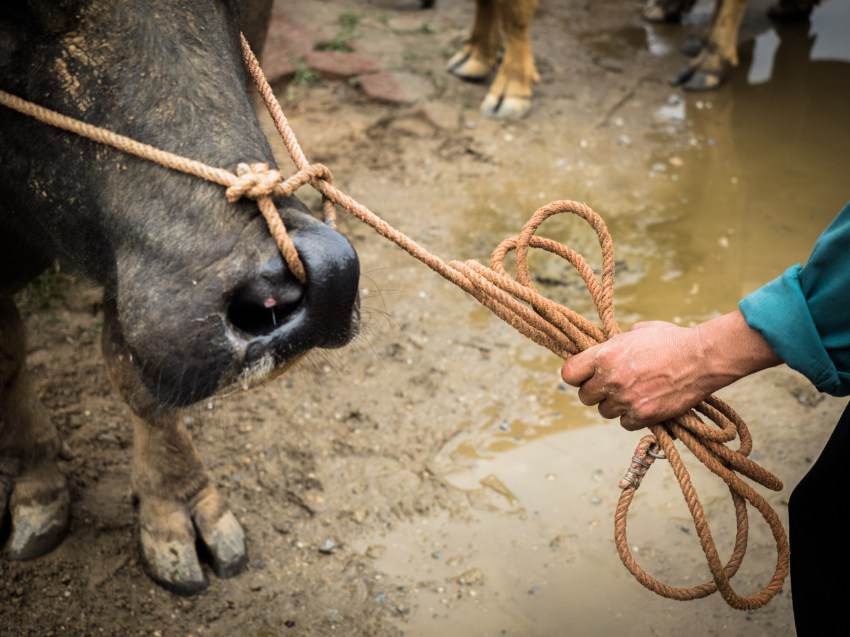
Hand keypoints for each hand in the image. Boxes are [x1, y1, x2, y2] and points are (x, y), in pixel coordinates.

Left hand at [559, 311, 781, 430]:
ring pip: (604, 411)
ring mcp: (626, 399)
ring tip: (632, 392)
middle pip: (585, 396)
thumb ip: (615, 344)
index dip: (575, 375)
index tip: (584, 375)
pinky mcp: (643, 415)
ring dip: (614, 404)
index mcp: (604, 355)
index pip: (568, 374)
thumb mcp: (637, 331)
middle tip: (611, 385)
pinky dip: (632, 416)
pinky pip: (624, 422)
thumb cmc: (671, 340)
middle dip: (596, 391)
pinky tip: (644, 403)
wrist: (702, 358)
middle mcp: (611, 379)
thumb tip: (604, 349)